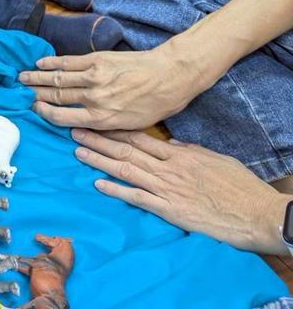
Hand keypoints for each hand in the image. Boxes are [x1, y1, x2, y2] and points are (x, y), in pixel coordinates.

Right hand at [19, 46, 204, 129]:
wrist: (171, 76)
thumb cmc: (157, 104)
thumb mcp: (132, 125)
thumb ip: (106, 126)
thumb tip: (84, 126)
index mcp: (101, 118)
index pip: (62, 117)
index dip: (44, 113)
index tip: (34, 109)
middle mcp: (93, 98)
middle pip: (56, 96)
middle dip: (35, 95)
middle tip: (19, 93)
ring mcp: (93, 77)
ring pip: (58, 78)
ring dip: (37, 78)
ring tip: (22, 78)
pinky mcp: (97, 60)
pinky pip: (69, 62)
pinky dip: (52, 63)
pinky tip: (41, 64)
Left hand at [72, 129, 291, 253]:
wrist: (256, 213)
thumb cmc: (240, 187)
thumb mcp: (215, 159)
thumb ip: (190, 150)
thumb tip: (170, 142)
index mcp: (179, 154)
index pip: (140, 137)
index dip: (115, 129)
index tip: (96, 120)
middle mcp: (168, 168)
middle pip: (126, 151)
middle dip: (99, 139)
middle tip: (75, 130)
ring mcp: (167, 188)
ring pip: (126, 170)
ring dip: (100, 161)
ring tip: (78, 151)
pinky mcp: (169, 210)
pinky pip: (137, 198)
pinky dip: (116, 191)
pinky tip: (97, 184)